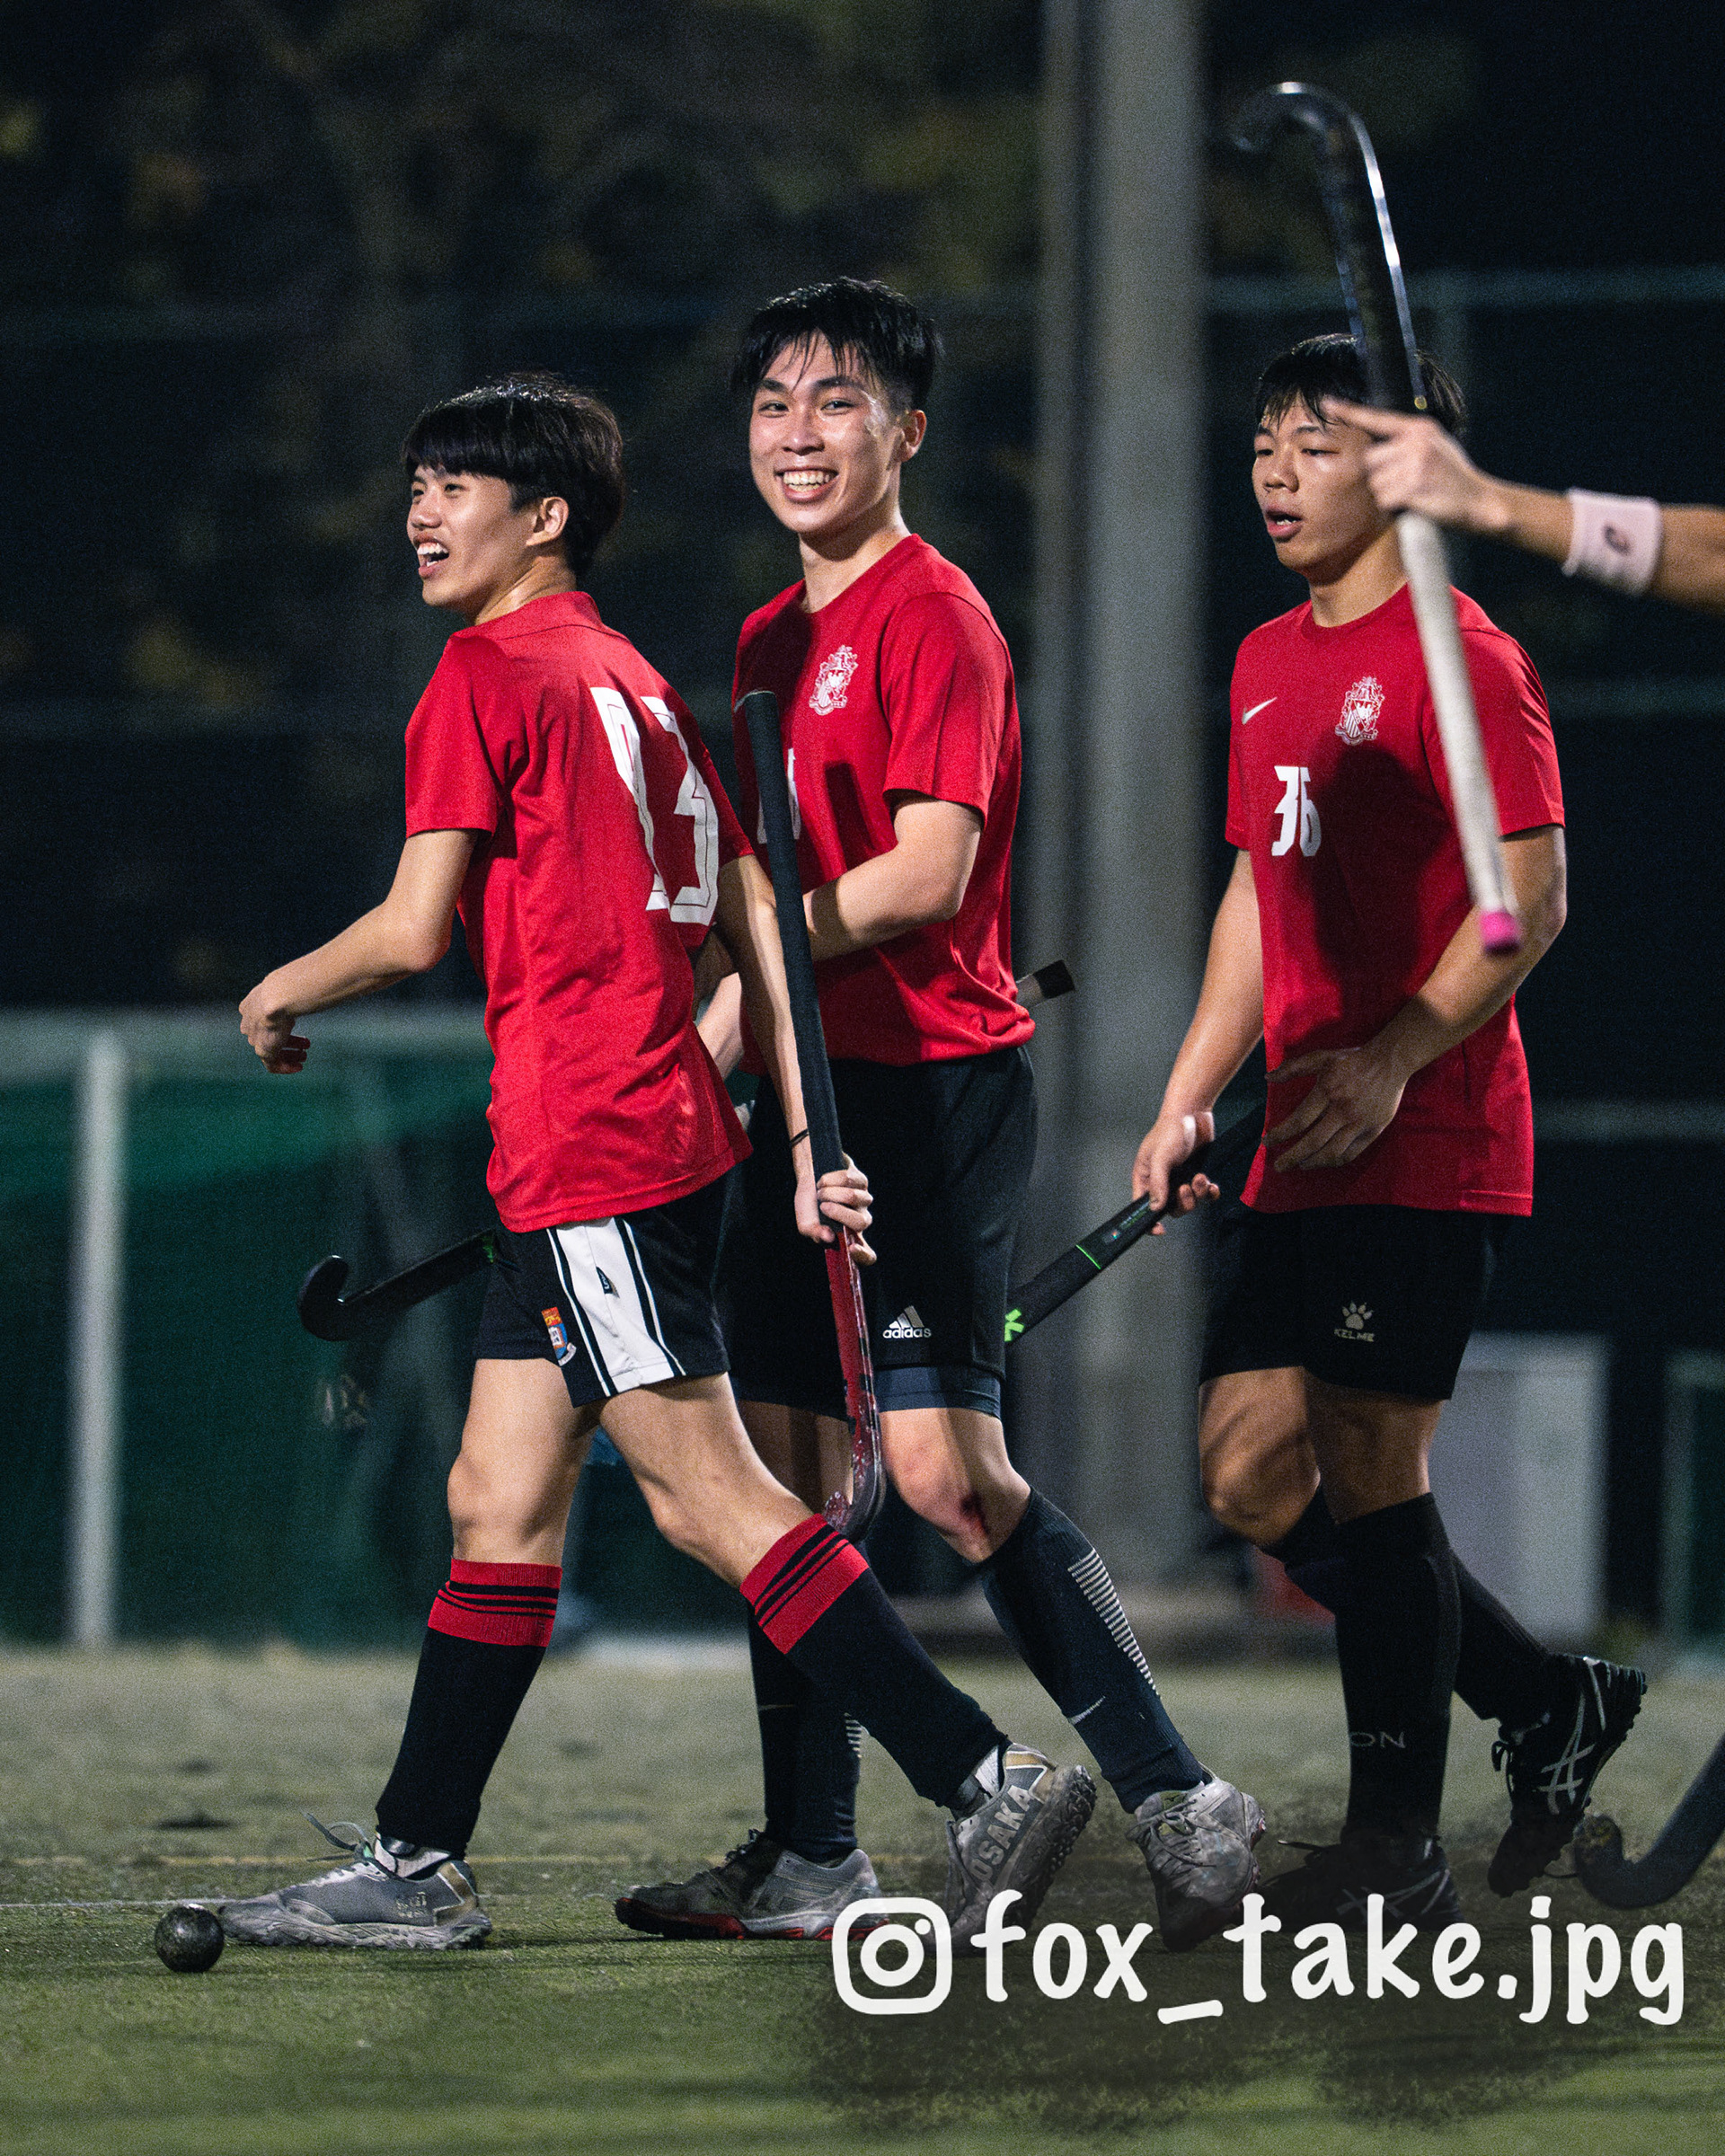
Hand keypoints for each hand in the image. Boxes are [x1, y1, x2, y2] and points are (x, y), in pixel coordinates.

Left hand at [239, 982, 308, 1073]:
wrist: (277, 997)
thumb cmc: (287, 987)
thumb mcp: (285, 988)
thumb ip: (291, 991)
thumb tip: (311, 985)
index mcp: (250, 1007)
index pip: (261, 1020)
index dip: (280, 1025)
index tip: (295, 1026)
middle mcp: (249, 1023)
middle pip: (267, 1036)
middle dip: (287, 1041)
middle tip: (304, 1045)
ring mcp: (255, 1038)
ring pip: (271, 1051)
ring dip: (289, 1055)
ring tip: (304, 1055)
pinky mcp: (262, 1050)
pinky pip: (272, 1064)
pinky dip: (286, 1067)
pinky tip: (298, 1067)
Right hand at [795, 1158, 876, 1262]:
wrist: (806, 1179)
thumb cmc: (809, 1205)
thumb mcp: (806, 1224)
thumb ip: (815, 1234)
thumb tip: (829, 1237)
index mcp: (849, 1237)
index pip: (868, 1255)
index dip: (864, 1255)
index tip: (851, 1249)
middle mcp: (860, 1219)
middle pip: (861, 1222)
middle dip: (839, 1212)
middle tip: (822, 1207)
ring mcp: (863, 1200)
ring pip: (854, 1197)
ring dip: (830, 1193)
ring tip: (819, 1193)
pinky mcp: (861, 1181)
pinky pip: (848, 1180)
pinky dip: (829, 1180)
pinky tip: (823, 1182)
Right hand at [1130, 1108, 1219, 1229]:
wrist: (1193, 1112)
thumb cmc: (1170, 1130)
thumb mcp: (1160, 1157)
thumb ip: (1158, 1183)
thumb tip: (1155, 1208)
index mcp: (1146, 1178)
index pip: (1142, 1206)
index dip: (1149, 1220)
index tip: (1159, 1229)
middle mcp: (1163, 1182)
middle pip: (1170, 1208)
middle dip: (1182, 1202)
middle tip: (1186, 1187)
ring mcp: (1181, 1178)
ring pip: (1189, 1202)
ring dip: (1197, 1194)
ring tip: (1200, 1177)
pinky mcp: (1197, 1174)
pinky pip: (1205, 1194)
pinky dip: (1210, 1193)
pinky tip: (1212, 1185)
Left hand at [1265, 1042, 1405, 1169]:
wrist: (1390, 1062)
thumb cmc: (1351, 1060)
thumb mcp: (1321, 1057)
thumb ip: (1292, 1067)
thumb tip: (1267, 1077)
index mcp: (1327, 1092)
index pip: (1299, 1121)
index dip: (1281, 1134)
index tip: (1267, 1141)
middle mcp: (1343, 1110)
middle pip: (1313, 1142)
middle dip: (1292, 1157)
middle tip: (1279, 1166)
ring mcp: (1359, 1123)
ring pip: (1332, 1152)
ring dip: (1312, 1163)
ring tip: (1300, 1165)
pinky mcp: (1373, 1130)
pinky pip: (1352, 1153)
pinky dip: (1335, 1161)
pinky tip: (1323, 1161)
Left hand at [1321, 397, 1500, 534]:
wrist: (1480, 501)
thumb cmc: (1453, 477)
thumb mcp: (1436, 445)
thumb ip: (1408, 441)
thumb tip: (1376, 450)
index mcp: (1419, 428)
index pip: (1377, 418)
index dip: (1349, 412)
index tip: (1326, 404)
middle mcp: (1416, 441)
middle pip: (1370, 460)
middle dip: (1381, 476)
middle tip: (1406, 482)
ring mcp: (1415, 463)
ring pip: (1375, 483)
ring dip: (1388, 494)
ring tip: (1414, 493)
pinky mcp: (1413, 486)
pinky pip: (1384, 499)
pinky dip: (1394, 507)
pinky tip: (1415, 503)